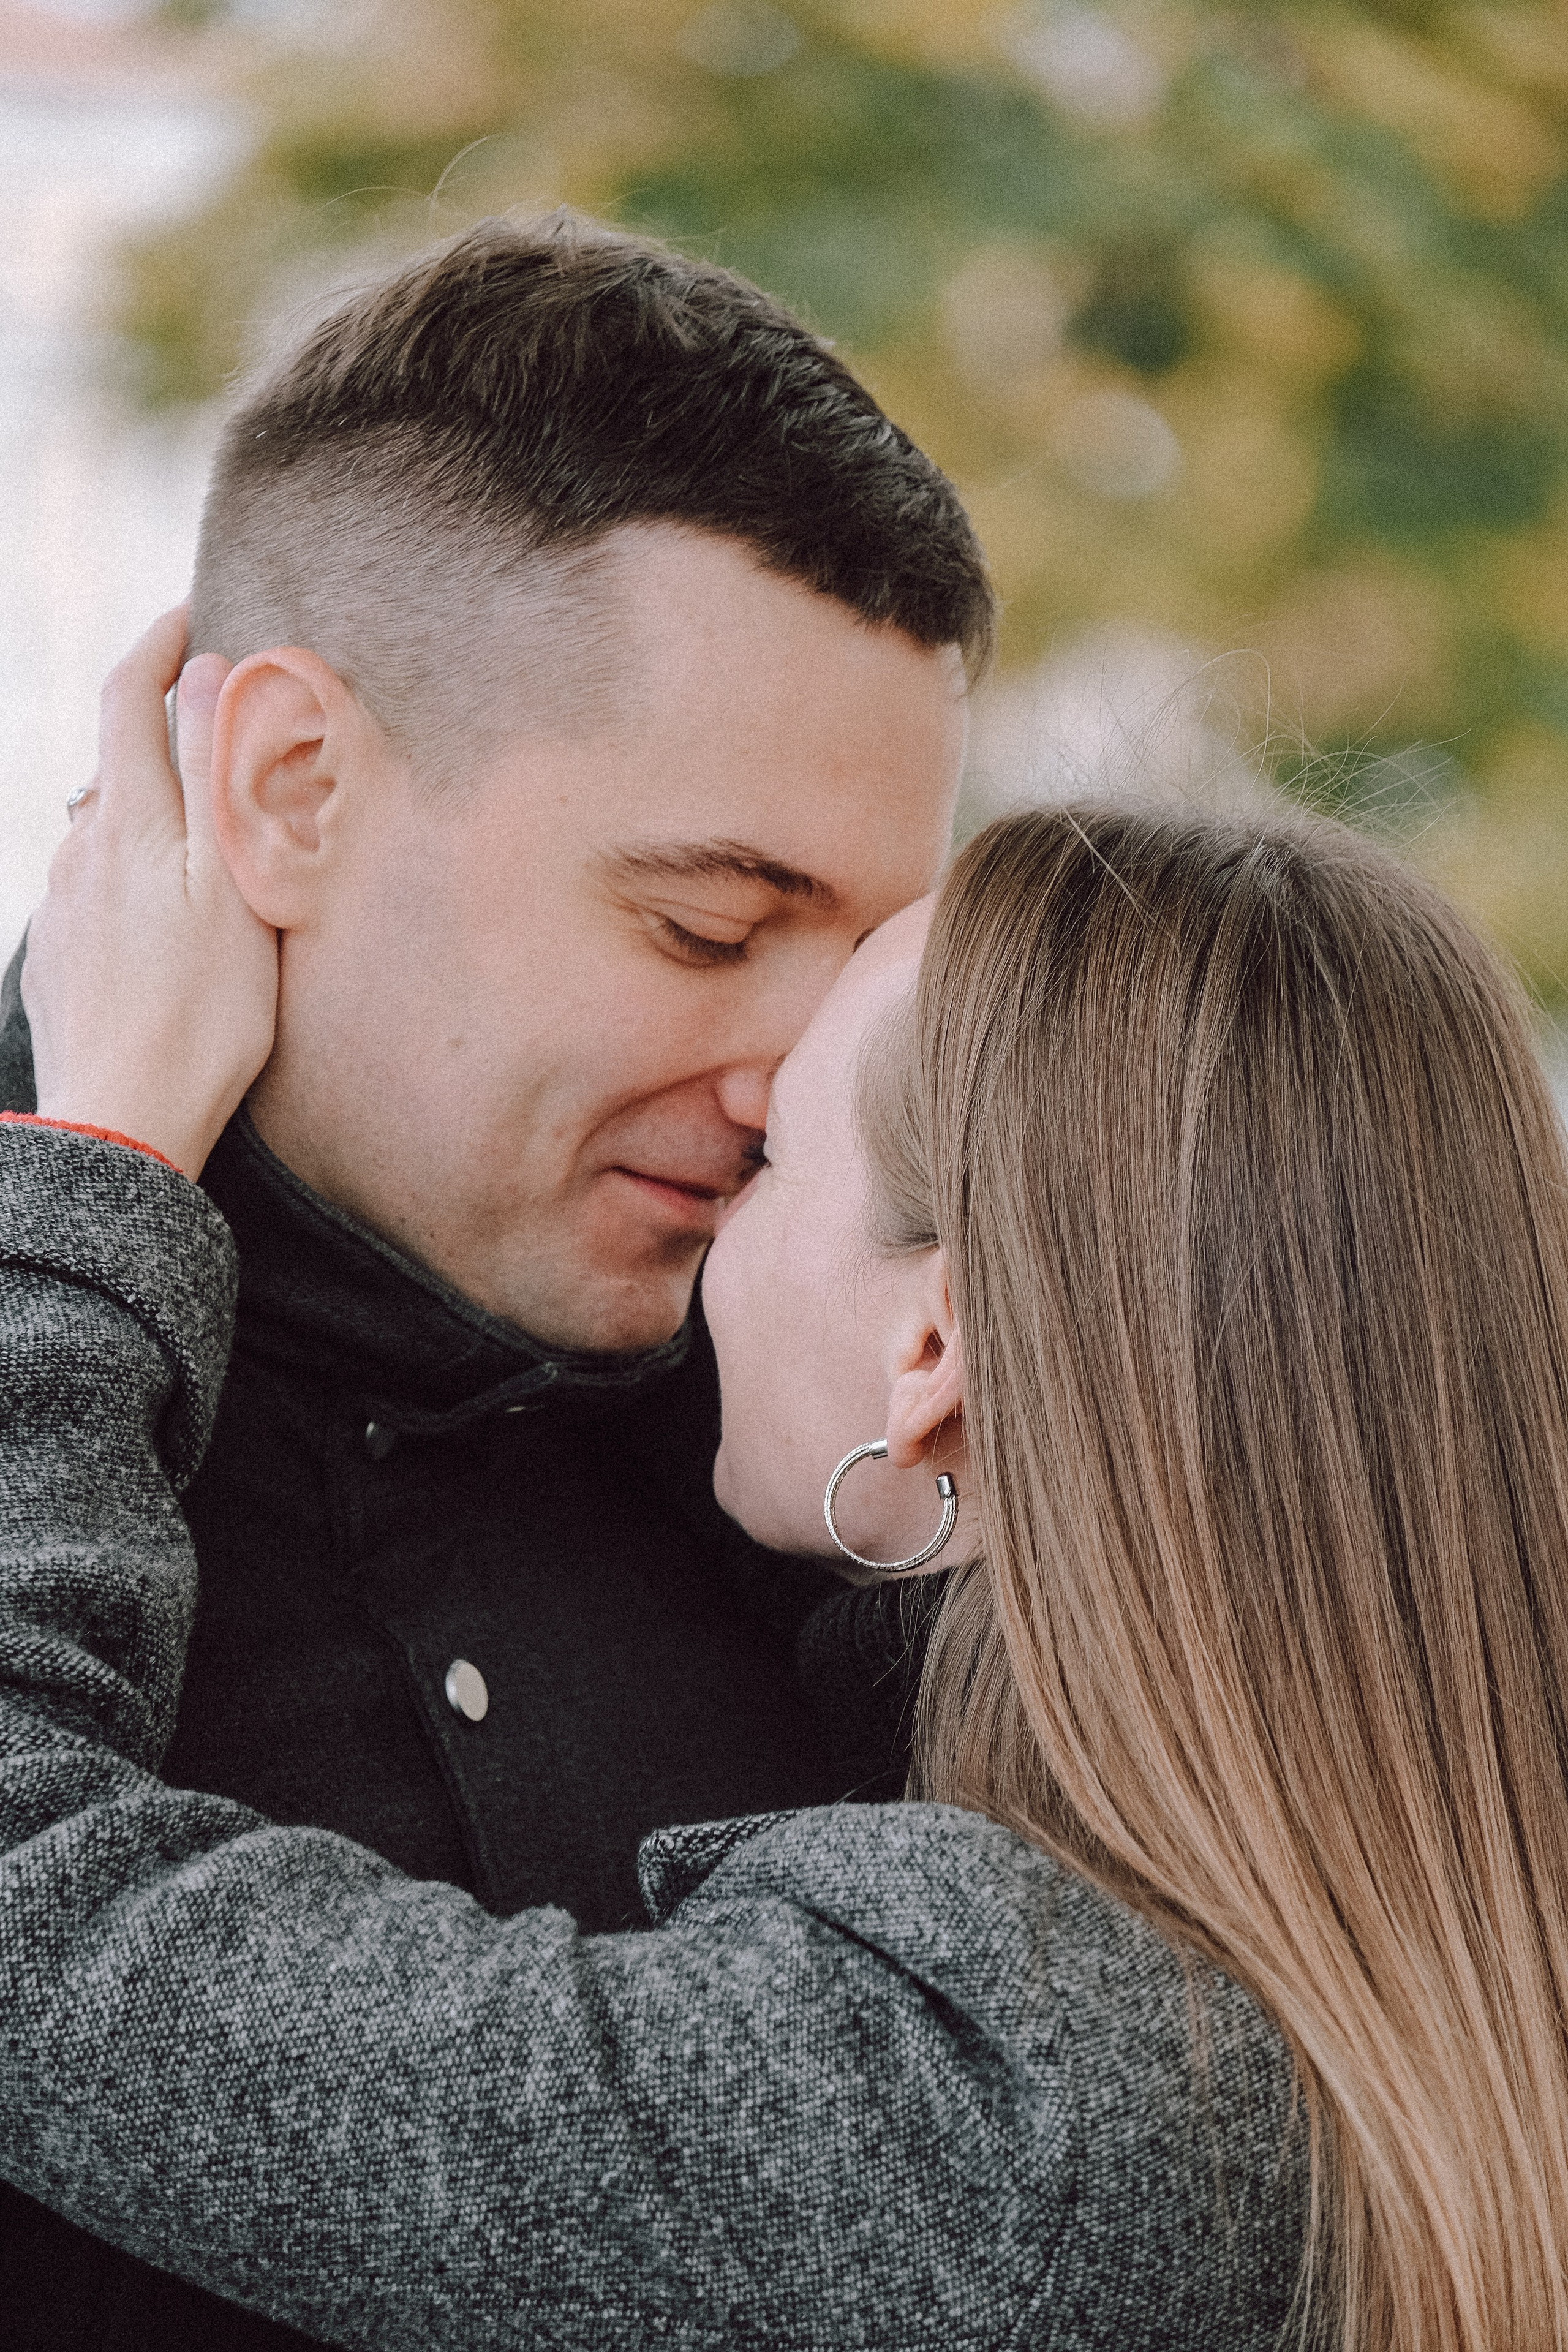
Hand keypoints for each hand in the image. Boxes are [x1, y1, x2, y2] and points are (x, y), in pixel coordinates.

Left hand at [23, 607, 277, 1178]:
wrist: (124, 1122)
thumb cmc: (201, 1013)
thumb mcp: (231, 880)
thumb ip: (218, 772)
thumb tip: (212, 671)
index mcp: (128, 819)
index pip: (130, 696)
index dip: (158, 644)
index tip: (192, 615)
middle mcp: (79, 849)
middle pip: (121, 766)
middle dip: (170, 742)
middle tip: (234, 753)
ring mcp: (63, 906)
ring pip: (111, 833)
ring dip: (158, 825)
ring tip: (217, 863)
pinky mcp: (61, 959)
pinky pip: (100, 894)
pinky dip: (140, 885)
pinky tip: (174, 936)